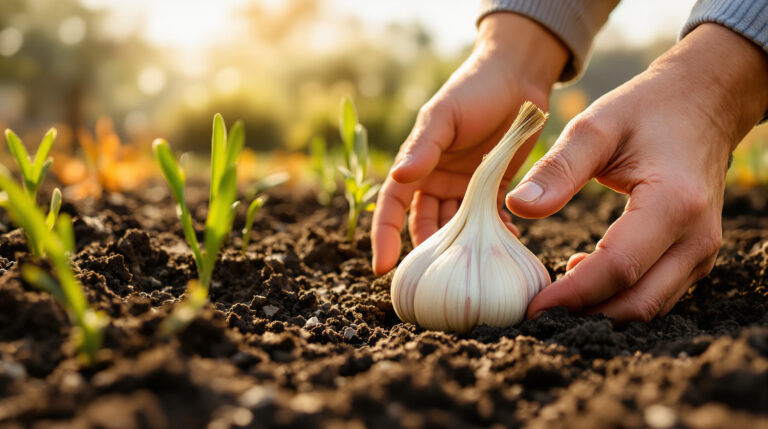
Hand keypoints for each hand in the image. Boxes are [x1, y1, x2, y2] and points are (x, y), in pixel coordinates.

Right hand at [372, 13, 567, 274]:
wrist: (518, 77)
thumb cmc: (474, 90)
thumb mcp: (444, 115)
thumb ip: (424, 146)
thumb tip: (399, 175)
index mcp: (417, 164)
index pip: (392, 207)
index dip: (385, 237)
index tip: (383, 268)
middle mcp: (436, 180)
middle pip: (424, 226)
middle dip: (430, 252)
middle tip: (439, 280)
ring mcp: (464, 187)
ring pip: (456, 228)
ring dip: (462, 248)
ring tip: (474, 267)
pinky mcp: (492, 189)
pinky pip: (487, 221)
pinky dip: (493, 235)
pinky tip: (504, 246)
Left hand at [506, 24, 767, 322]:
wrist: (703, 103)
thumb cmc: (646, 109)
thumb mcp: (596, 126)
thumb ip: (558, 168)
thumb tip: (517, 206)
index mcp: (673, 204)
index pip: (617, 268)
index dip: (571, 293)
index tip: (531, 305)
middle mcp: (696, 237)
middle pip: (636, 301)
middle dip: (582, 313)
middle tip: (534, 312)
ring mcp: (701, 252)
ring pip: (648, 306)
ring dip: (599, 311)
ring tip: (550, 298)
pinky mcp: (694, 256)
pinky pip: (656, 293)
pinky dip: (617, 298)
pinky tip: (579, 277)